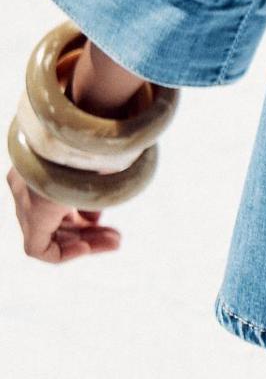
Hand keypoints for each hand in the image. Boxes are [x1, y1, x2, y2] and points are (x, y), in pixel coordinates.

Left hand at [7, 37, 148, 262]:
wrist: (82, 131)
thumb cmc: (99, 125)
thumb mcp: (104, 140)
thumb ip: (106, 154)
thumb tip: (127, 157)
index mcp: (36, 163)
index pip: (54, 195)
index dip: (81, 210)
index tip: (106, 214)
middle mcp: (25, 185)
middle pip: (52, 218)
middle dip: (85, 229)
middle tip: (117, 235)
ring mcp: (26, 203)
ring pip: (48, 235)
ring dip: (83, 241)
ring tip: (116, 241)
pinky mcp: (32, 220)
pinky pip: (40, 249)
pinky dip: (67, 252)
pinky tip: (93, 245)